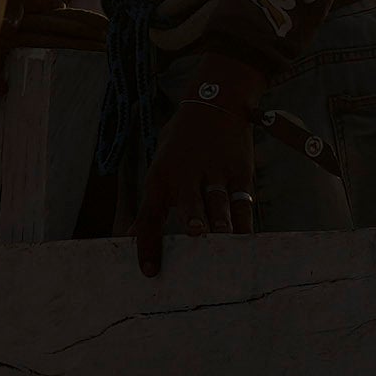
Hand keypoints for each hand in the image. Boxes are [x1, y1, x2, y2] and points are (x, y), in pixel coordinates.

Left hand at [132, 64, 271, 271]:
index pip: (150, 214)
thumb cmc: (181, 145)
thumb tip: (130, 238)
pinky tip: (245, 238)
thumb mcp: (160, 168)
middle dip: (192, 216)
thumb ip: (150, 205)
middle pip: (189, 200)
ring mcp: (215, 171)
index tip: (149, 272)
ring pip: (218, 199)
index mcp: (161, 177)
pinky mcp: (239, 170)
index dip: (148, 244)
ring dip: (221, 218)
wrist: (215, 103)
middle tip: (195, 232)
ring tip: (223, 234)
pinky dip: (244, 219)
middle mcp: (186, 174)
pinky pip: (242, 199)